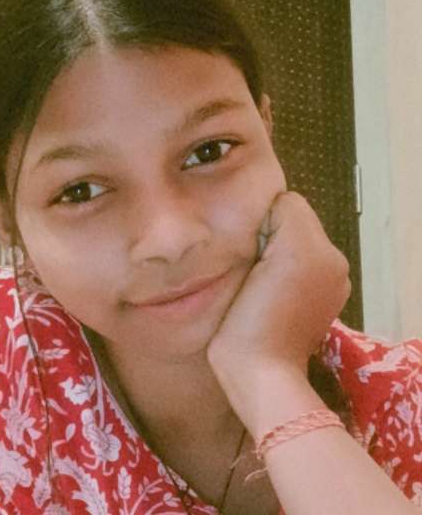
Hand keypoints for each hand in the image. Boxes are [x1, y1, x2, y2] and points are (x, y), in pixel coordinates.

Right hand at [208, 191, 350, 376]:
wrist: (260, 374)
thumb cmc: (253, 319)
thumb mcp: (263, 258)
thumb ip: (276, 218)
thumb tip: (268, 214)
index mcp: (322, 250)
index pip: (286, 206)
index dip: (260, 221)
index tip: (245, 247)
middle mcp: (334, 262)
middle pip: (292, 225)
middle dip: (269, 236)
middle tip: (248, 264)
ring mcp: (331, 285)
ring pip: (294, 245)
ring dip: (274, 253)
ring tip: (255, 279)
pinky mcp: (322, 303)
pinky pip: (300, 267)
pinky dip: (284, 272)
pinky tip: (268, 291)